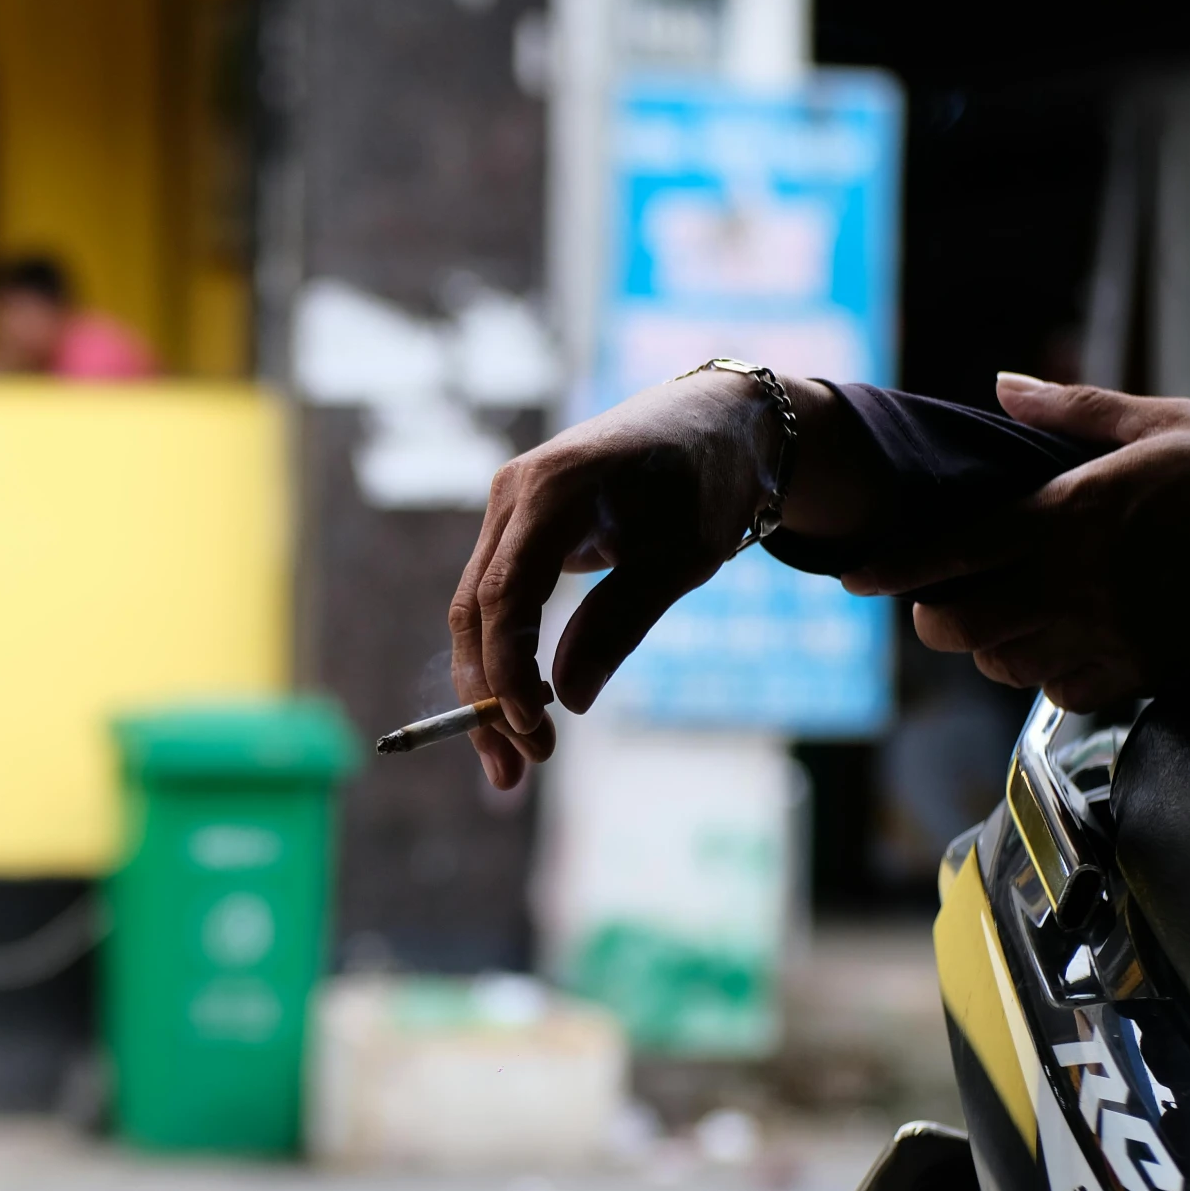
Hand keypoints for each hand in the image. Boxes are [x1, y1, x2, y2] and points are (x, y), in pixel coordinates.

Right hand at [448, 366, 866, 789]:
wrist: (717, 420)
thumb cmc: (706, 485)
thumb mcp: (679, 563)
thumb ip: (617, 626)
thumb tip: (564, 702)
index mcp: (553, 490)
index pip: (503, 596)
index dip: (507, 671)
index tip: (533, 731)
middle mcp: (513, 493)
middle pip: (472, 610)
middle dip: (486, 695)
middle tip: (514, 770)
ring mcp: (508, 507)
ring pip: (475, 610)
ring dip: (488, 684)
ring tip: (515, 755)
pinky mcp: (516, 525)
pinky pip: (495, 598)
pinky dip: (504, 654)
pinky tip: (525, 704)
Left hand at [845, 375, 1189, 709]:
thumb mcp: (1161, 421)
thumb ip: (1073, 409)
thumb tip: (1005, 383)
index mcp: (1068, 515)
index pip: (951, 552)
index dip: (892, 570)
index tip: (858, 579)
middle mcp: (1074, 582)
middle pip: (956, 627)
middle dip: (937, 618)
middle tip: (945, 602)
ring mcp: (1106, 633)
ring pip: (1003, 664)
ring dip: (993, 647)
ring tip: (1012, 620)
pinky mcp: (1141, 671)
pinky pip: (1061, 693)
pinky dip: (1049, 676)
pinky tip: (1064, 647)